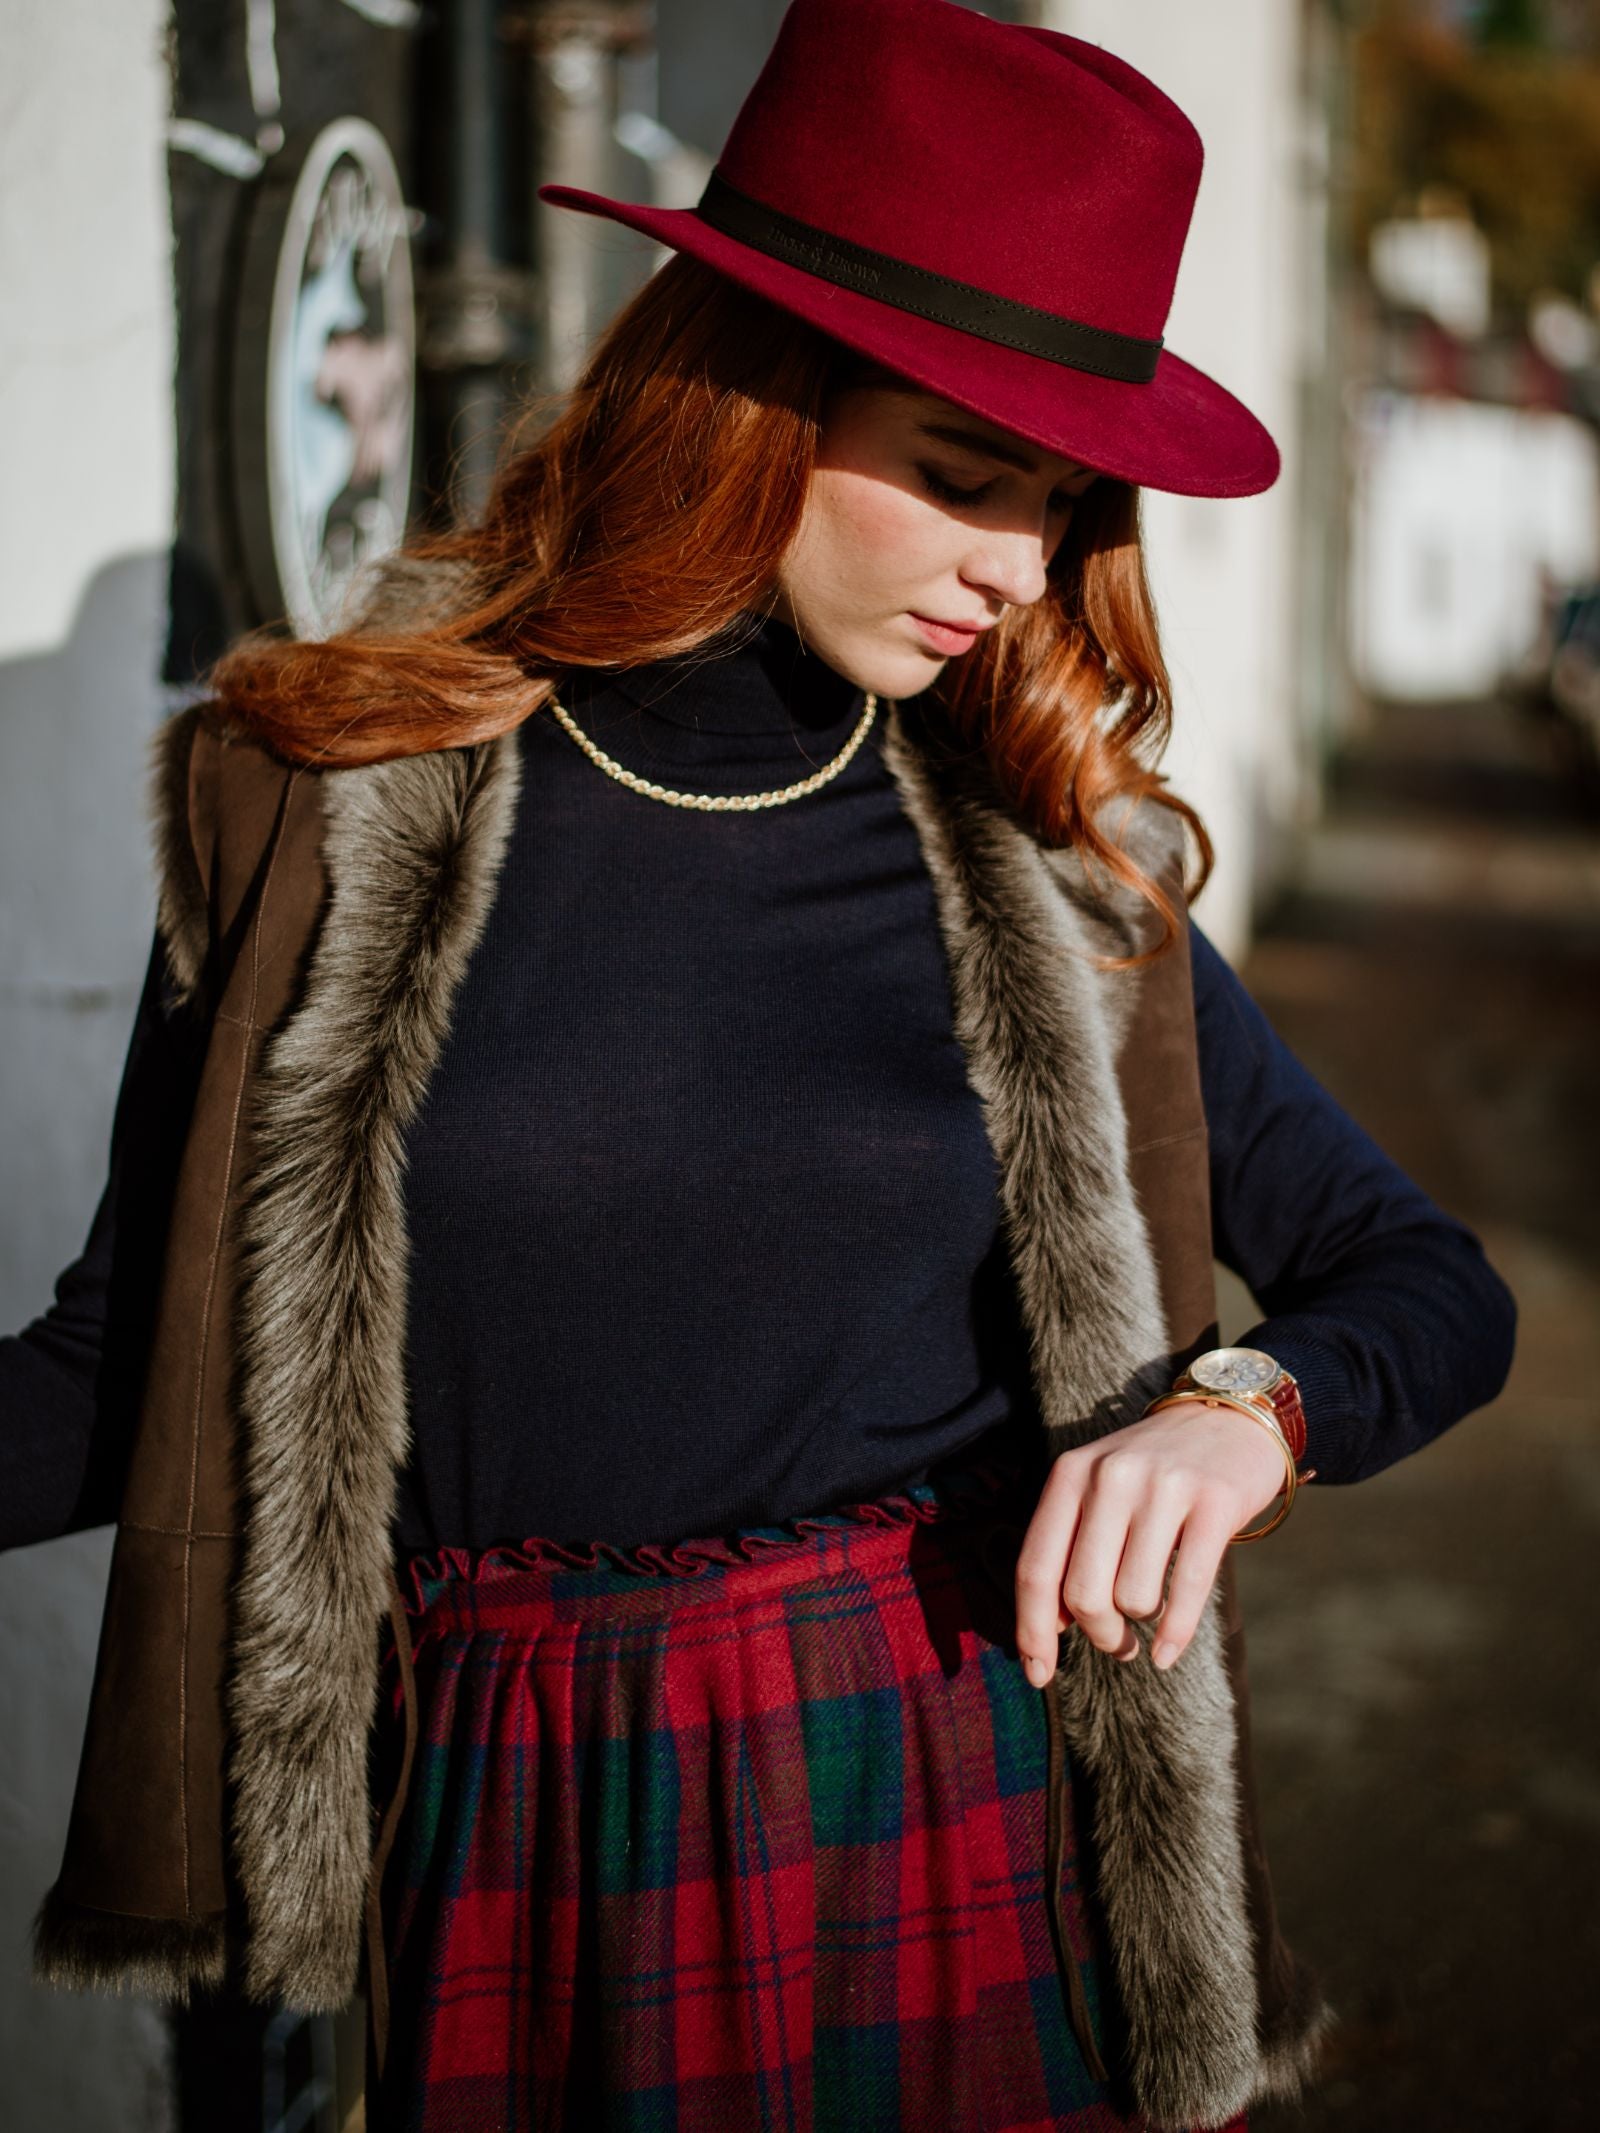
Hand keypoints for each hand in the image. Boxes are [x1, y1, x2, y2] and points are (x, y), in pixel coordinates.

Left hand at [1014, 1400, 1288, 1683]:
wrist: (1228, 1416)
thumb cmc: (1153, 1471)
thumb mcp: (1097, 1487)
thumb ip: (1068, 1544)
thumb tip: (1050, 1626)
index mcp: (1071, 1474)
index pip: (1037, 1568)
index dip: (1032, 1630)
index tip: (1036, 1675)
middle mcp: (1112, 1476)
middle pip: (1084, 1594)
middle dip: (1099, 1635)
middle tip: (1116, 1643)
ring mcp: (1164, 1487)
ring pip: (1134, 1598)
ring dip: (1141, 1625)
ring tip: (1148, 1613)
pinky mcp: (1215, 1503)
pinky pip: (1186, 1591)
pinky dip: (1174, 1636)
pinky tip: (1167, 1653)